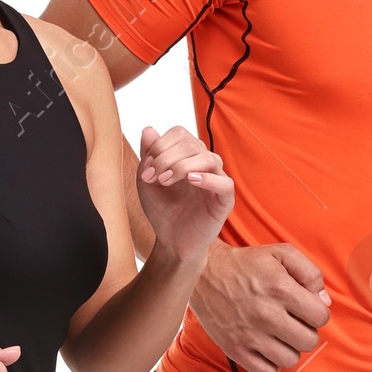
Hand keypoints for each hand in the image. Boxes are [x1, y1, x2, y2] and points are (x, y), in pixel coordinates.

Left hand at [136, 123, 233, 263]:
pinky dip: (208, 179)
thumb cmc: (162, 210)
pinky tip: (191, 181)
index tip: (146, 169)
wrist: (171, 241)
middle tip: (154, 177)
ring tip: (165, 181)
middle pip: (192, 144)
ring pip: (209, 159)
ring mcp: (217, 180)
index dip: (161, 146)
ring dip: (182, 166)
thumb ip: (148, 156)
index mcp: (188, 156)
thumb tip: (148, 130)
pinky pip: (225, 183)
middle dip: (167, 158)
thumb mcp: (147, 181)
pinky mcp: (224, 200)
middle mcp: (204, 164)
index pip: (180, 134)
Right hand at [189, 242, 330, 371]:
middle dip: (306, 331)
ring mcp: (249, 335)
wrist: (204, 274)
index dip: (317, 312)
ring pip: (290, 360)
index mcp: (280, 288)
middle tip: (292, 322)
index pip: (321, 317)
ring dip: (289, 348)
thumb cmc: (247, 264)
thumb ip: (310, 273)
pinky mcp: (234, 349)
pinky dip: (270, 363)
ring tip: (278, 334)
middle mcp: (266, 313)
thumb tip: (323, 303)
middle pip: (309, 341)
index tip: (304, 308)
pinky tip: (266, 347)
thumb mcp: (281, 253)